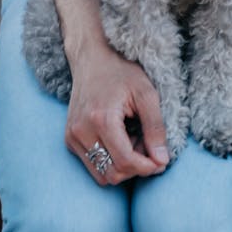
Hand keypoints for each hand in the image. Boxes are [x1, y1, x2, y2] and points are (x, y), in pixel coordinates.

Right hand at [64, 42, 168, 185]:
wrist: (92, 56)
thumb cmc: (122, 70)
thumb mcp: (146, 93)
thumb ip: (155, 127)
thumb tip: (162, 161)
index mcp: (101, 119)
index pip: (125, 163)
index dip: (147, 167)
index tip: (161, 160)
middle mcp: (81, 131)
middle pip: (112, 174)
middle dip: (136, 168)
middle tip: (149, 147)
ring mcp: (72, 137)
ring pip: (101, 175)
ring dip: (123, 167)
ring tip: (134, 141)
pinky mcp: (69, 139)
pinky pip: (92, 165)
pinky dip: (110, 161)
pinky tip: (121, 140)